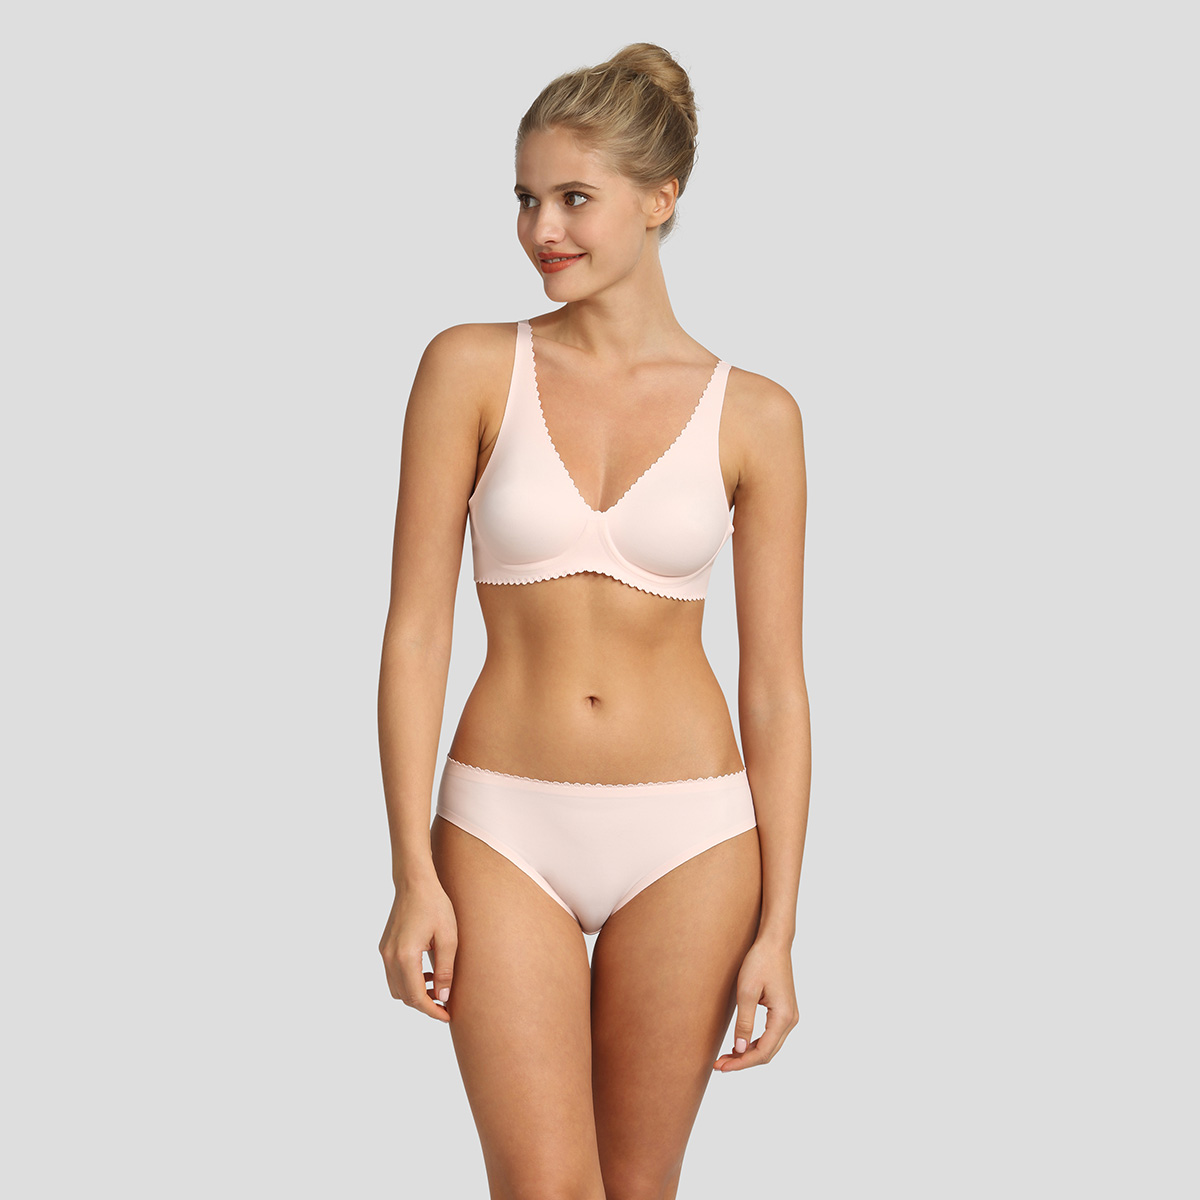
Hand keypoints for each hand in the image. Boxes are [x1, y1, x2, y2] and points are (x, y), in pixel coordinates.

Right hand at [379, 876, 457, 1023]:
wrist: (414, 882)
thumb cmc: (435, 905)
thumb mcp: (449, 937)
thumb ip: (445, 970)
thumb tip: (443, 997)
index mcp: (405, 956)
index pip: (415, 997)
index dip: (432, 1010)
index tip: (447, 1015)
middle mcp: (389, 957)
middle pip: (404, 996)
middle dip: (424, 1004)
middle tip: (445, 1002)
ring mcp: (384, 952)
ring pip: (396, 988)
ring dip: (415, 993)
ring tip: (436, 986)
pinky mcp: (384, 947)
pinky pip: (393, 974)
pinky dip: (408, 981)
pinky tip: (425, 972)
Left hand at [713, 936, 798, 1070]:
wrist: (774, 942)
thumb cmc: (760, 962)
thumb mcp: (746, 992)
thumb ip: (744, 1023)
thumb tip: (739, 1050)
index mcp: (783, 1017)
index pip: (762, 1052)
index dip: (741, 1063)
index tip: (721, 1067)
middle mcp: (790, 1020)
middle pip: (767, 1053)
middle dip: (743, 1061)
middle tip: (719, 1065)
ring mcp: (789, 1016)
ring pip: (769, 1046)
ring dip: (748, 1054)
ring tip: (726, 1057)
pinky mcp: (783, 1011)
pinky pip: (770, 1035)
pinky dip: (755, 1043)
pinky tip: (739, 1044)